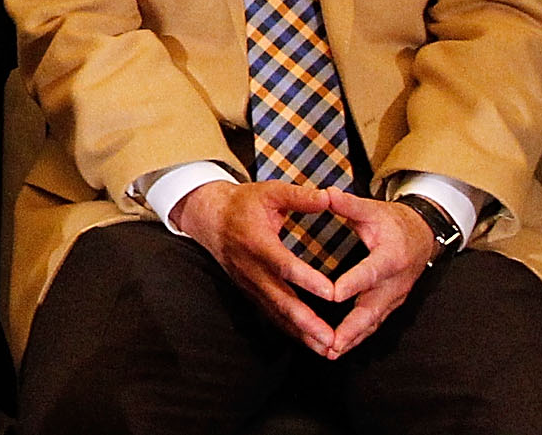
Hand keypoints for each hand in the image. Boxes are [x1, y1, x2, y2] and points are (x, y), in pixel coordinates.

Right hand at [173, 179, 344, 353]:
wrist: (210, 218)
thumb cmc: (243, 204)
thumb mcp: (269, 192)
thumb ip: (299, 196)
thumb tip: (330, 197)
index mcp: (257, 242)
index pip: (283, 265)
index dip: (307, 280)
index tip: (332, 294)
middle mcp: (251, 268)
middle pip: (280, 299)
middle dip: (307, 322)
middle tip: (332, 338)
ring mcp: (250, 284)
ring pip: (277, 313)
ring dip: (302, 333)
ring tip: (328, 350)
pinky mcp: (251, 292)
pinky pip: (272, 315)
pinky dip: (292, 331)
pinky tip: (312, 344)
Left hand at [319, 189, 438, 357]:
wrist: (422, 236)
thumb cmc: (392, 221)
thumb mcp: (372, 208)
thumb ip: (349, 204)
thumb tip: (326, 194)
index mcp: (391, 256)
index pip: (371, 272)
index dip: (354, 283)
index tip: (334, 294)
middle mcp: (395, 282)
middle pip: (374, 308)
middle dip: (353, 327)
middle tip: (332, 342)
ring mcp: (394, 296)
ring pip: (374, 321)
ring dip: (354, 338)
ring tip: (332, 351)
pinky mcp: (390, 304)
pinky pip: (374, 323)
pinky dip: (359, 337)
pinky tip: (341, 347)